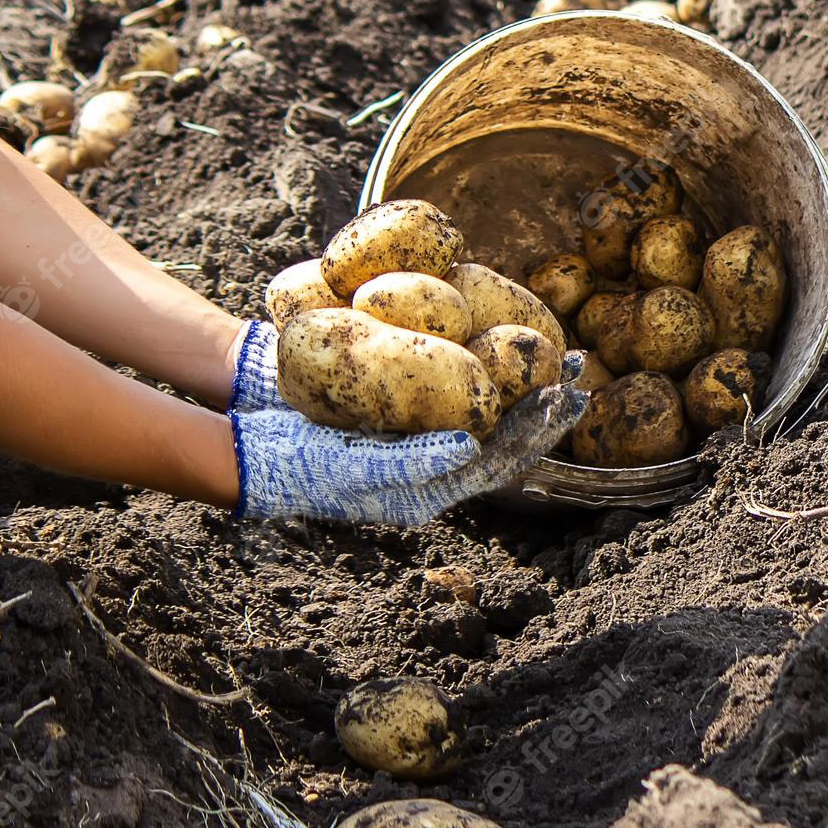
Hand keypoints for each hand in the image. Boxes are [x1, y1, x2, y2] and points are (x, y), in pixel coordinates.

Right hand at [223, 320, 588, 523]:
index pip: (499, 462)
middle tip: (580, 363)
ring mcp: (417, 436)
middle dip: (542, 401)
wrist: (247, 437)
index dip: (536, 429)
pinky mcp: (401, 406)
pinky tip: (497, 335)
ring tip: (554, 348)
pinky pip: (452, 387)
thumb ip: (409, 462)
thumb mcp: (350, 465)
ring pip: (484, 408)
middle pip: (503, 433)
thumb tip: (470, 449)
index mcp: (428, 492)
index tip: (567, 394)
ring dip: (519, 379)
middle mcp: (431, 468)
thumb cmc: (296, 462)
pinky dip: (480, 364)